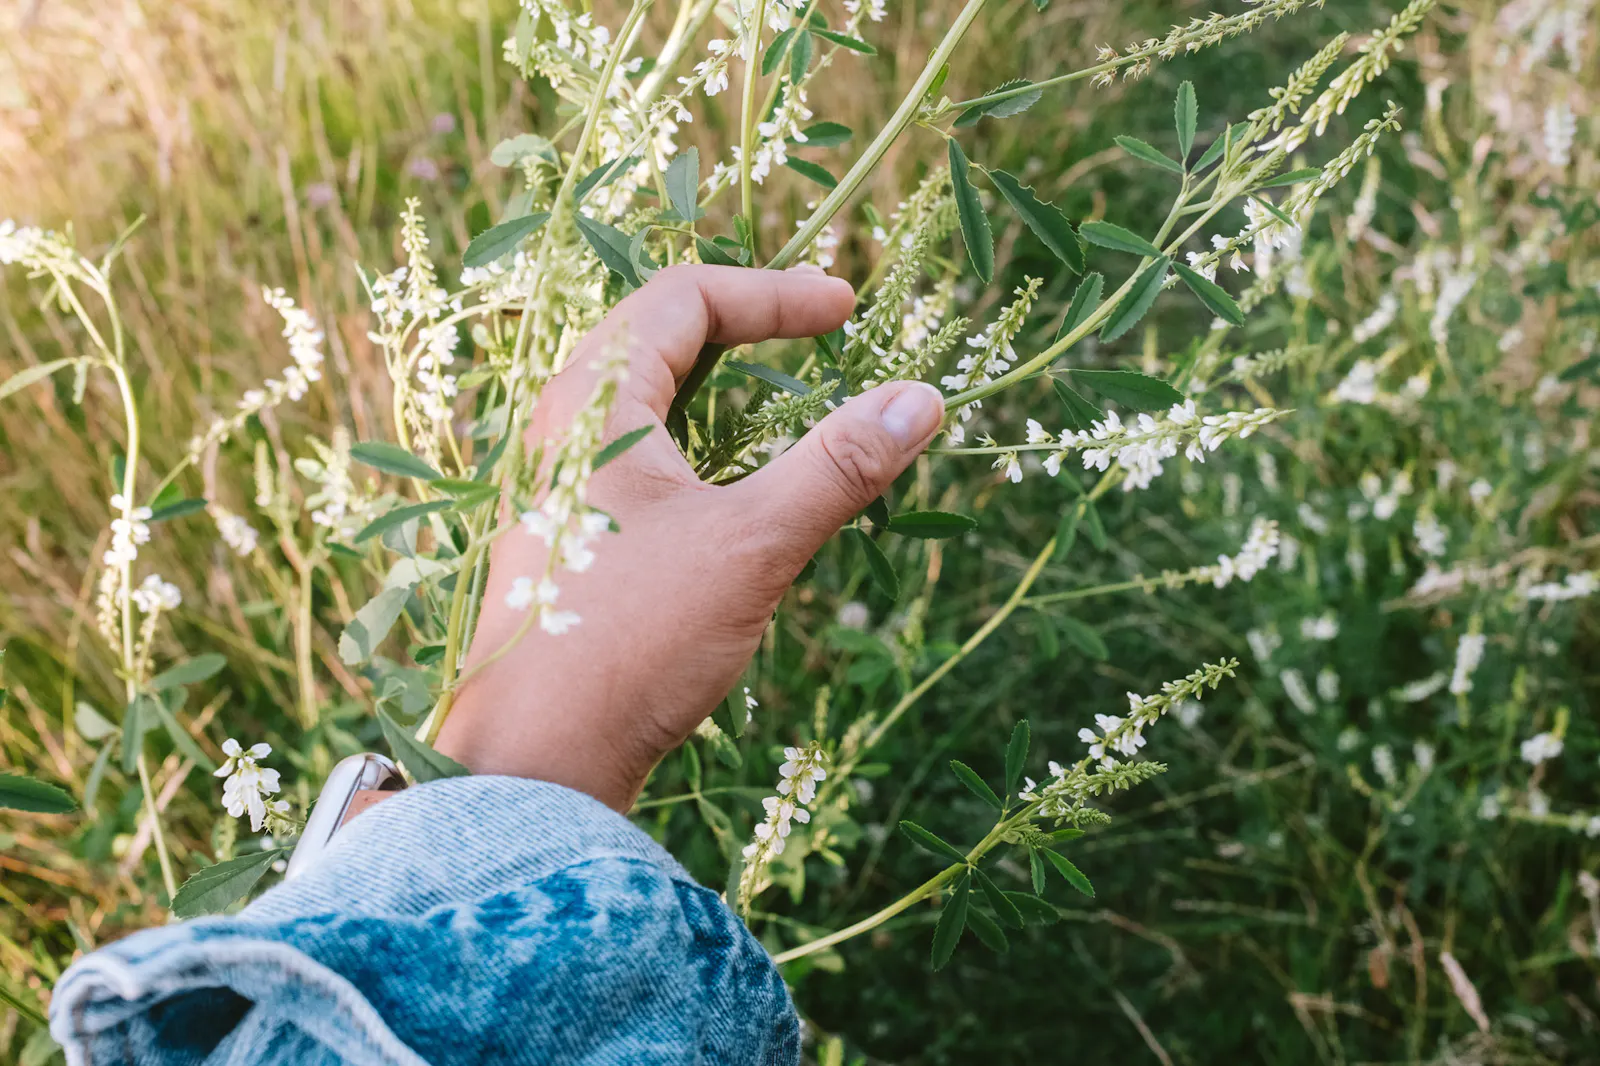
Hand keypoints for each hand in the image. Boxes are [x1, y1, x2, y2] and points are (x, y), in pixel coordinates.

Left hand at [437, 265, 945, 809]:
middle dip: (747, 324)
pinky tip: (740, 486)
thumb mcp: (748, 545)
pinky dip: (701, 444)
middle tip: (823, 333)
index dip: (772, 293)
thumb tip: (921, 398)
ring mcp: (559, 484)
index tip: (847, 309)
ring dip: (724, 386)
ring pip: (648, 399)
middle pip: (658, 334)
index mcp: (590, 402)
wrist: (534, 764)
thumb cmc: (629, 644)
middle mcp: (562, 427)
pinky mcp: (570, 536)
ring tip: (793, 399)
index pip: (682, 297)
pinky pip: (639, 455)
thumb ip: (836, 467)